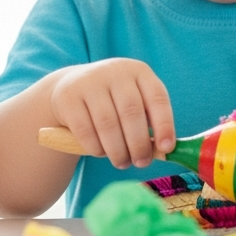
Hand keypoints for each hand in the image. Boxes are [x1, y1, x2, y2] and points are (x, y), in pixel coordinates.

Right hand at [48, 58, 174, 169]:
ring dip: (118, 151)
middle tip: (142, 163)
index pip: (157, 97)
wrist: (71, 88)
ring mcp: (89, 82)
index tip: (167, 149)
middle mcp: (115, 71)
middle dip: (139, 144)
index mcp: (139, 72)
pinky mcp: (68, 97)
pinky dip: (96, 148)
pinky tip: (101, 153)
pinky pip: (85, 131)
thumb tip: (163, 151)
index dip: (164, 124)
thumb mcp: (134, 102)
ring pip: (108, 124)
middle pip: (131, 112)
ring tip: (122, 162)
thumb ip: (149, 122)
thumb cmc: (113, 102)